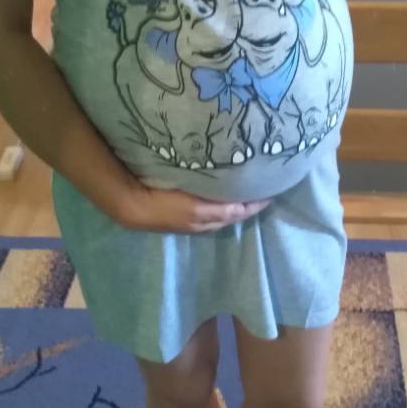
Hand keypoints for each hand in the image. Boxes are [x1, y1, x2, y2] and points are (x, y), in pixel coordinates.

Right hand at [115, 179, 272, 233]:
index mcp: (209, 220)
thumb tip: (244, 208)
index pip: (240, 212)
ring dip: (233, 200)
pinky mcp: (181, 210)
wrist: (134, 207)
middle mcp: (203, 221)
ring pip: (220, 209)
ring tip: (245, 186)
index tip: (272, 192)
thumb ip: (220, 210)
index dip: (256, 204)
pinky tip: (218, 189)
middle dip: (247, 202)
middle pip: (232, 212)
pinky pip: (207, 205)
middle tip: (261, 186)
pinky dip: (219, 199)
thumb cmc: (166, 206)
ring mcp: (192, 217)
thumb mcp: (196, 209)